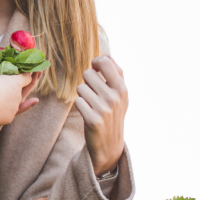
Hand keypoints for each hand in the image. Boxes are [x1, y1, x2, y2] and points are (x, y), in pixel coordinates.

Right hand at [0, 66, 34, 126]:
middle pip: (23, 91)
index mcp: (16, 83)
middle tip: (22, 84)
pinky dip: (5, 111)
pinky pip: (8, 113)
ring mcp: (15, 108)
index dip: (28, 74)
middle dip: (22, 88)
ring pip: (15, 103)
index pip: (26, 77)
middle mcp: (18, 96)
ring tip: (2, 97)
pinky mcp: (9, 118)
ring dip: (11, 100)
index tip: (31, 72)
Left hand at [74, 56, 126, 175]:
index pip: (104, 62)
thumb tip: (107, 56)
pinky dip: (80, 106)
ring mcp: (104, 109)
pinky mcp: (92, 120)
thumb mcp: (120, 94)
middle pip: (88, 74)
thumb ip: (116, 74)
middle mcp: (115, 97)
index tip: (95, 69)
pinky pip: (77, 101)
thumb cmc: (113, 113)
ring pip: (80, 87)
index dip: (95, 63)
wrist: (110, 143)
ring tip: (92, 104)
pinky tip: (88, 113)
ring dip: (83, 95)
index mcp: (122, 88)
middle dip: (87, 81)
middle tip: (94, 93)